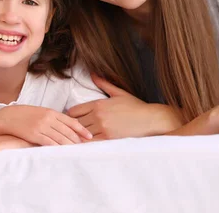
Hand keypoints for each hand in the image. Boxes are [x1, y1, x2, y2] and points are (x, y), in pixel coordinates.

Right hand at [0, 105, 92, 144]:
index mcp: (51, 112)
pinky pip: (49, 142)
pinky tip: (63, 152)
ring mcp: (41, 126)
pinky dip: (57, 148)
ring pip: (60, 138)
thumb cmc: (26, 115)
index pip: (71, 121)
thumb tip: (67, 126)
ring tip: (76, 151)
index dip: (81, 130)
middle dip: (77, 140)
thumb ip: (53, 118)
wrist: (9, 117)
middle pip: (67, 131)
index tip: (89, 136)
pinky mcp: (34, 134)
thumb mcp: (41, 112)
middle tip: (85, 147)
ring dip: (69, 145)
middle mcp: (48, 118)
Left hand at [67, 74, 183, 139]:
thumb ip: (103, 83)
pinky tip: (84, 145)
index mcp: (98, 104)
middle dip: (72, 127)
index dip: (70, 116)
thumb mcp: (118, 93)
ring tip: (74, 139)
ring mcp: (103, 128)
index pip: (74, 111)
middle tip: (69, 130)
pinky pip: (91, 143)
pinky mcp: (108, 139)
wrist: (149, 119)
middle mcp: (98, 116)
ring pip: (81, 134)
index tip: (70, 119)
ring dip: (78, 136)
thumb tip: (93, 74)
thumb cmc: (135, 106)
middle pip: (75, 123)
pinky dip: (86, 144)